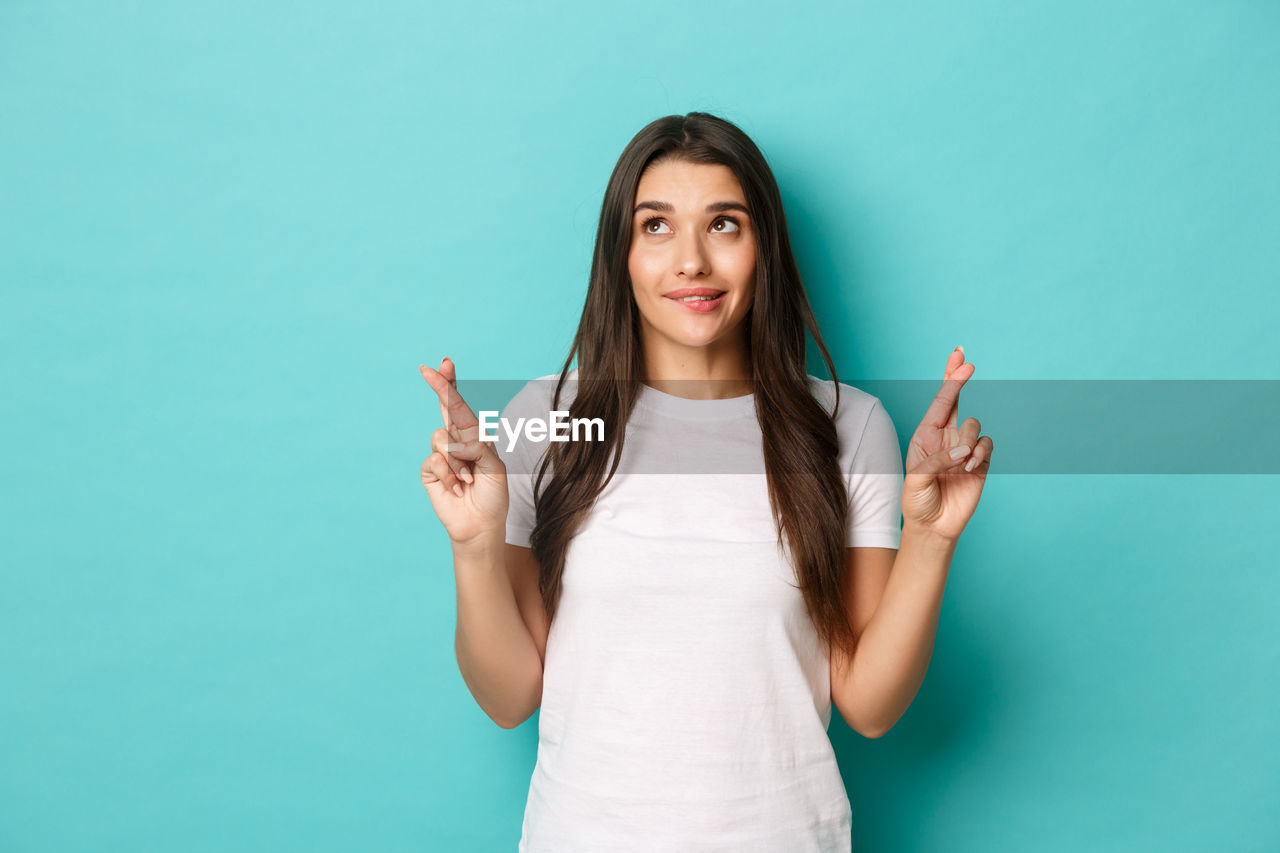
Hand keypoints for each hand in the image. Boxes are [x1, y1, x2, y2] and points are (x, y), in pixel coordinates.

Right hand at [418, 357, 508, 547]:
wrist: (480, 525)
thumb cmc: (492, 496)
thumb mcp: (495, 467)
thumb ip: (477, 447)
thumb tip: (452, 441)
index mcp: (475, 436)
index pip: (461, 406)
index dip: (451, 384)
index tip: (444, 363)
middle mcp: (457, 441)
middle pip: (445, 407)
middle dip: (439, 386)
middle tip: (428, 368)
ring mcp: (441, 455)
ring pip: (442, 439)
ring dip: (459, 462)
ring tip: (468, 480)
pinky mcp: (429, 471)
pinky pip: (435, 461)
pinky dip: (450, 475)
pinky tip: (457, 489)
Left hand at [901, 346, 993, 542]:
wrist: (934, 527)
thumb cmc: (918, 501)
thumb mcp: (917, 479)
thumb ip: (938, 460)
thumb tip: (964, 450)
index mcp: (926, 435)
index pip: (940, 402)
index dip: (951, 380)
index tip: (961, 359)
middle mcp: (946, 437)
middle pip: (957, 400)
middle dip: (959, 378)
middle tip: (966, 361)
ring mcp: (964, 449)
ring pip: (975, 425)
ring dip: (969, 441)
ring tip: (961, 463)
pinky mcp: (981, 462)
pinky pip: (987, 445)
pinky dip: (981, 454)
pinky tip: (970, 468)